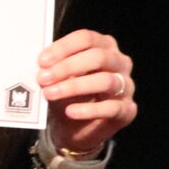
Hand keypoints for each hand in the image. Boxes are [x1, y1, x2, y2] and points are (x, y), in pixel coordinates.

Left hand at [39, 28, 136, 156]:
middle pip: (98, 57)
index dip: (64, 47)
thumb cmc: (68, 96)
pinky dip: (88, 110)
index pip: (87, 38)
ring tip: (51, 93)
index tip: (42, 61)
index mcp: (104, 47)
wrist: (75, 129)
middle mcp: (120, 63)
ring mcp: (126, 86)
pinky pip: (111, 108)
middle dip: (68, 67)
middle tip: (43, 78)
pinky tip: (70, 112)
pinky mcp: (127, 110)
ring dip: (75, 86)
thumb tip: (41, 65)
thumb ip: (54, 68)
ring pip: (106, 80)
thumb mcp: (59, 78)